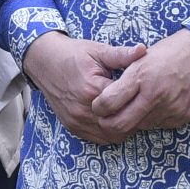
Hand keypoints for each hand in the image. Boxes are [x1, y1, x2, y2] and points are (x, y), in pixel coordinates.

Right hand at [25, 32, 150, 144]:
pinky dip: (109, 132)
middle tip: (140, 105)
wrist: (45, 62)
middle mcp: (83, 109)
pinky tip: (114, 119)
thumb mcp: (98, 51)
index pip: (125, 103)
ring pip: (111, 135)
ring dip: (122, 127)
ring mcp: (77, 120)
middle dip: (133, 116)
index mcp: (92, 88)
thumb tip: (142, 50)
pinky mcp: (72, 127)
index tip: (144, 92)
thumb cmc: (74, 54)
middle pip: (120, 123)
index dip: (138, 99)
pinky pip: (98, 139)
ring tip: (128, 112)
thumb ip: (121, 54)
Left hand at [93, 30, 189, 140]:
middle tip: (109, 119)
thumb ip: (126, 77)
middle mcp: (154, 95)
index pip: (107, 103)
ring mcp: (170, 108)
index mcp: (140, 75)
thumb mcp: (145, 56)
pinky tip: (161, 104)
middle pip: (119, 124)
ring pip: (141, 126)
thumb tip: (106, 97)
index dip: (98, 108)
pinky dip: (156, 118)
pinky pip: (161, 125)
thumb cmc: (174, 50)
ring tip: (142, 104)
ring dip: (136, 120)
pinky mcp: (184, 116)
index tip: (99, 106)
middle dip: (109, 124)